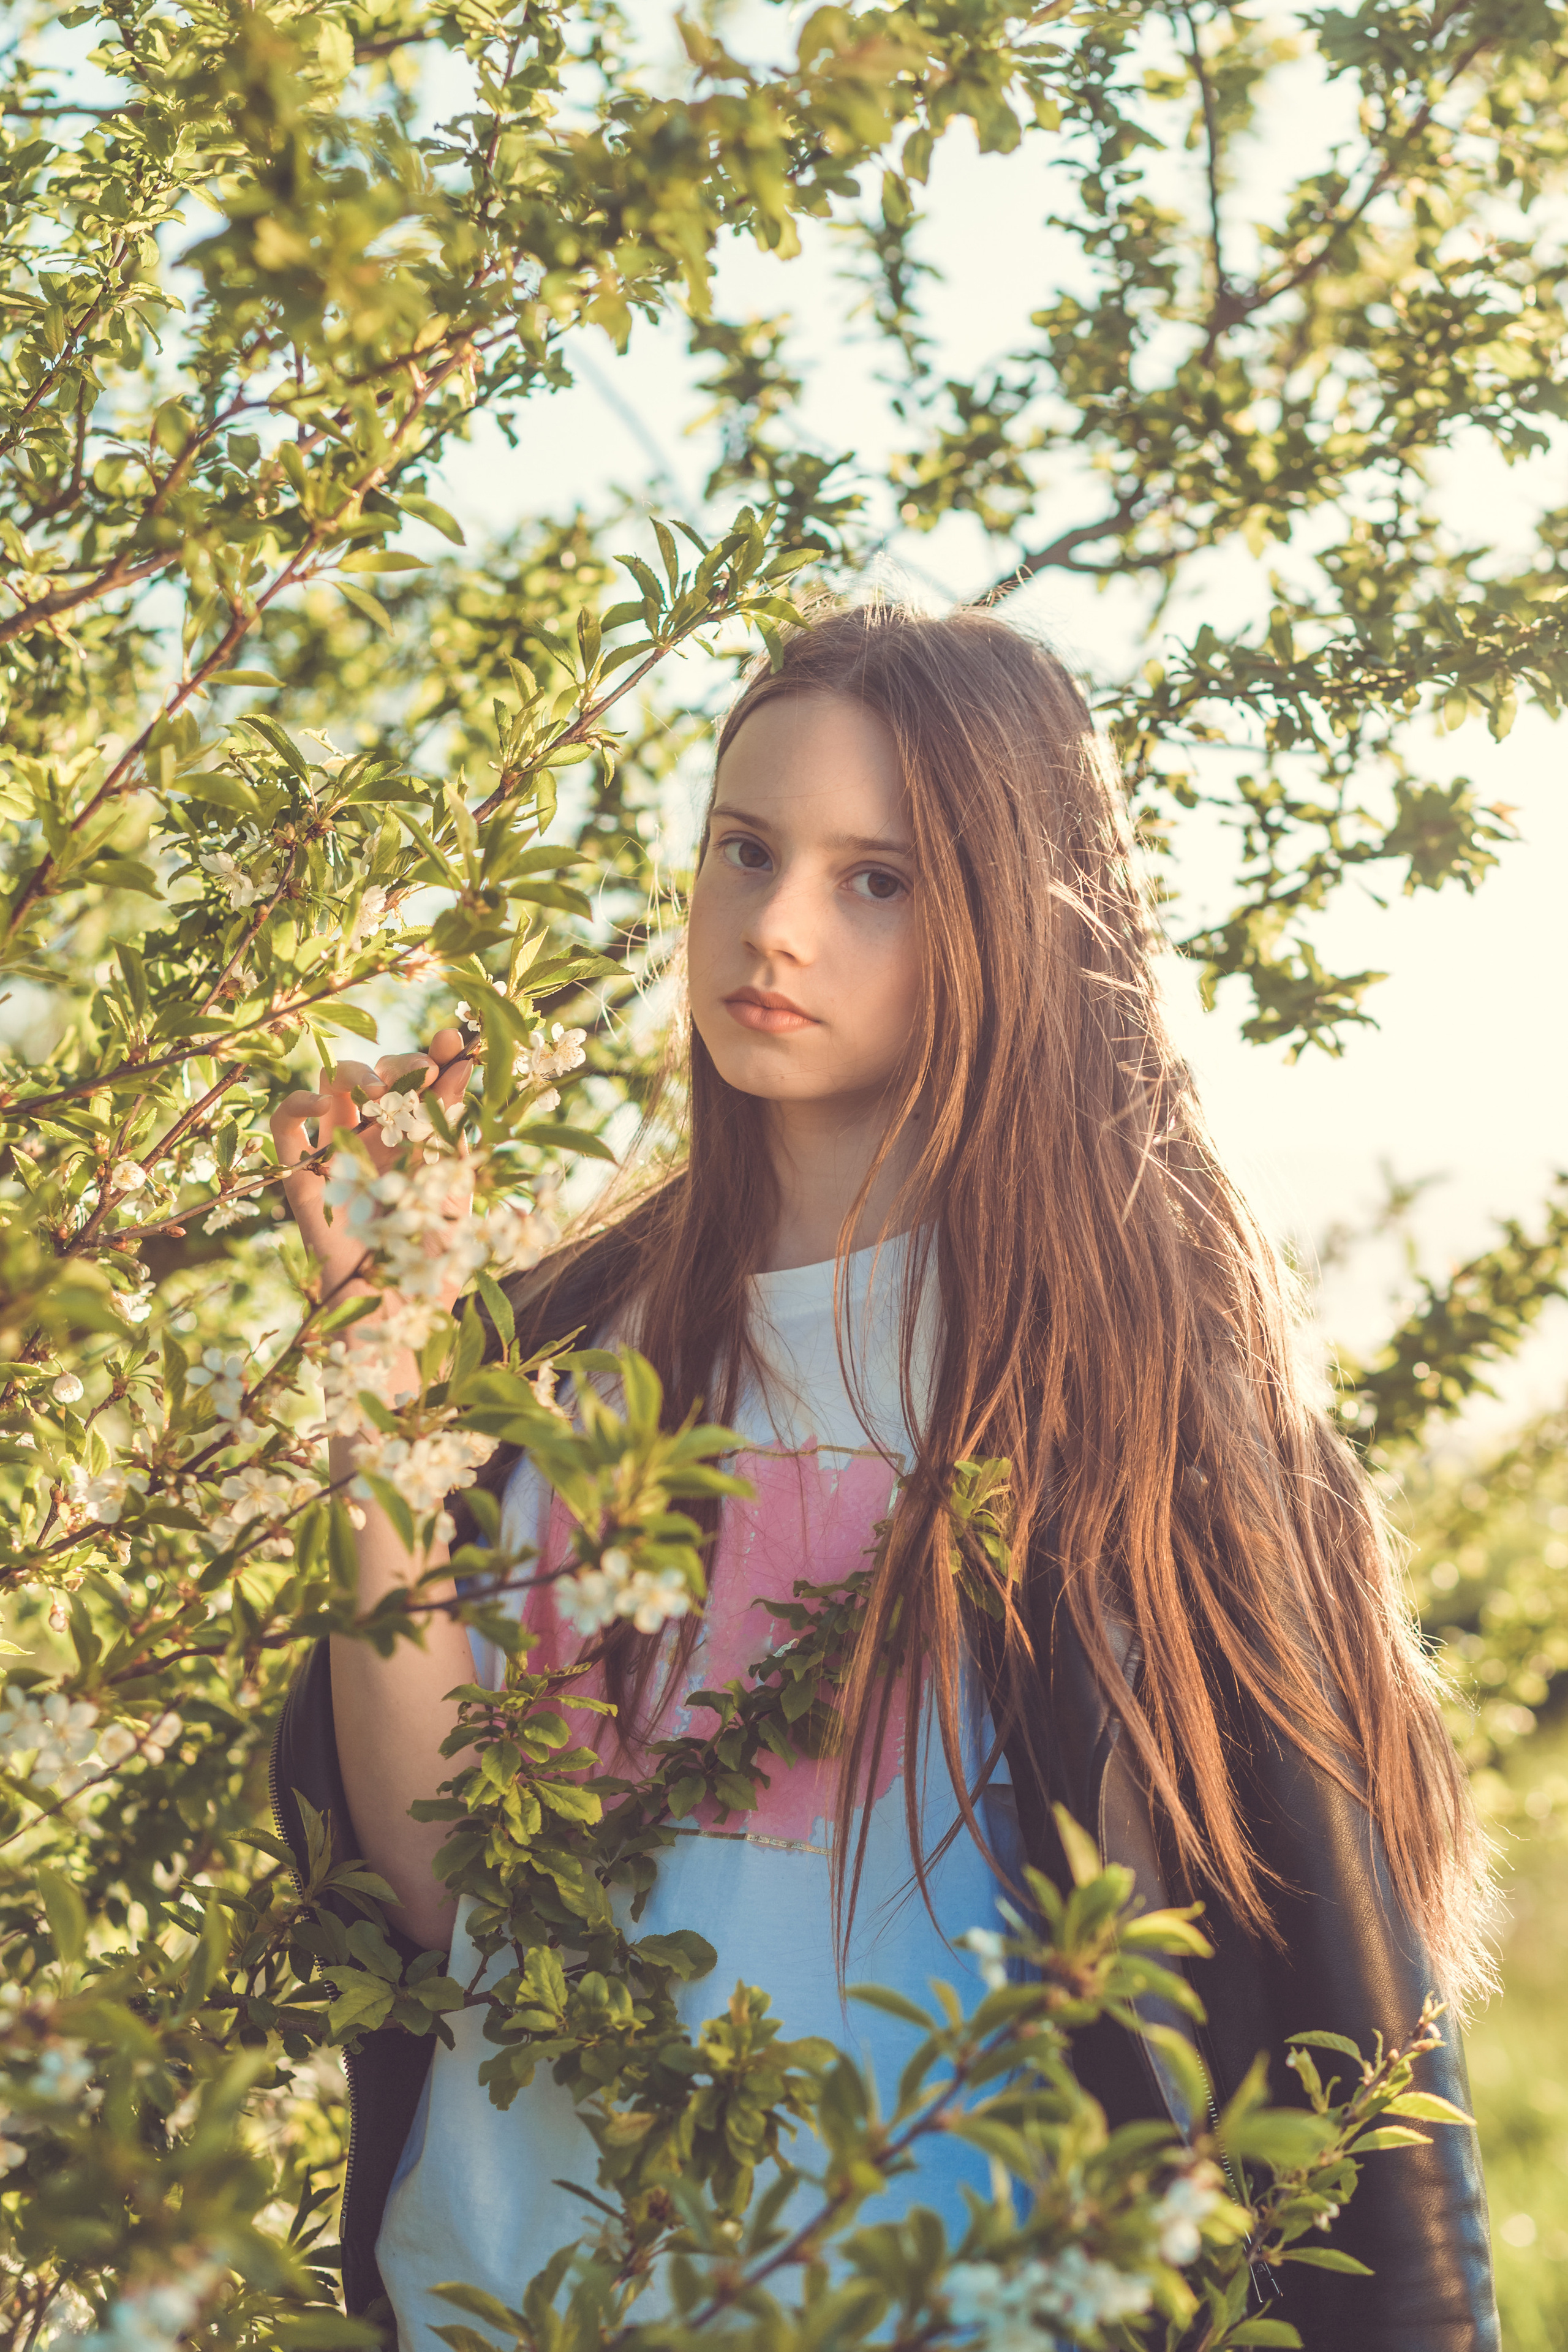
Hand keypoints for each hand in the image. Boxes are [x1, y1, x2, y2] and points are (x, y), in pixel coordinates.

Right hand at [271, 1026, 475, 1316]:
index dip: (434, 1055)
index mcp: (417, 1142)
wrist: (398, 1304)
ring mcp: (338, 1155)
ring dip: (352, 1074)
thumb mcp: (453, 1177)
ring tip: (379, 1093)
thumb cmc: (434, 1252)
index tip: (452, 1041)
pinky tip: (323, 1106)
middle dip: (400, 1064)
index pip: (421, 1082)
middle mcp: (377, 1142)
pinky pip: (283, 1127)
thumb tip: (465, 1061)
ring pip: (328, 1087)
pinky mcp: (301, 1176)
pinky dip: (296, 1104)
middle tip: (421, 1075)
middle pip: (377, 1075)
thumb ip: (453, 1121)